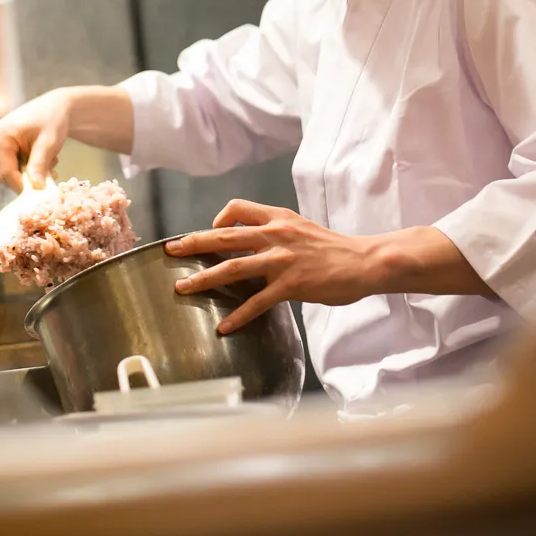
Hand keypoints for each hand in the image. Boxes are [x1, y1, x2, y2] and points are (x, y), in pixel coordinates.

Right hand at [0, 90, 74, 192]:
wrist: (53, 107)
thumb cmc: (51, 120)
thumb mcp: (48, 143)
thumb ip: (39, 164)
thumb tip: (36, 187)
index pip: (7, 173)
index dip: (23, 187)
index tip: (42, 193)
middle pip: (5, 176)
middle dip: (28, 180)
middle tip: (51, 174)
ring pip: (8, 174)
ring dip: (28, 174)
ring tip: (48, 162)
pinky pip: (8, 168)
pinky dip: (25, 169)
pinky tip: (40, 159)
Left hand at [164, 200, 384, 333]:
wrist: (365, 261)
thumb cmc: (334, 248)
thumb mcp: (301, 228)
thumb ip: (276, 231)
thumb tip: (251, 241)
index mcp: (278, 218)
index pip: (237, 207)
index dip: (218, 217)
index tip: (210, 230)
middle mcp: (276, 235)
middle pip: (224, 236)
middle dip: (193, 243)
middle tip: (170, 250)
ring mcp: (282, 260)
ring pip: (232, 267)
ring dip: (203, 279)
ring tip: (182, 288)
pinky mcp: (291, 285)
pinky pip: (256, 302)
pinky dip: (237, 316)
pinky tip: (223, 327)